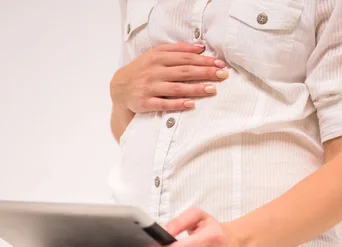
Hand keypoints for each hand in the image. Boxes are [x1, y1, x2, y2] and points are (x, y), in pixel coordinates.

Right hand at [110, 43, 227, 112]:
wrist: (119, 88)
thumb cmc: (142, 70)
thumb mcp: (155, 55)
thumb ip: (177, 50)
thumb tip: (200, 47)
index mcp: (158, 58)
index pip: (185, 58)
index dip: (204, 61)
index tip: (220, 64)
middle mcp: (154, 71)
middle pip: (184, 71)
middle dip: (204, 73)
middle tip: (222, 75)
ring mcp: (150, 87)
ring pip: (176, 88)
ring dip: (195, 89)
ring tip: (212, 89)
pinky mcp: (145, 102)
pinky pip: (163, 104)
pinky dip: (177, 104)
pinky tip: (191, 104)